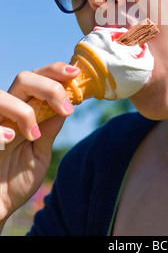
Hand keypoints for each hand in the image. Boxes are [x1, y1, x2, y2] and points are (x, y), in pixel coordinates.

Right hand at [0, 62, 78, 225]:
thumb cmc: (16, 181)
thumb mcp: (39, 154)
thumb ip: (49, 129)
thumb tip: (68, 103)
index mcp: (24, 110)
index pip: (39, 78)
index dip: (56, 71)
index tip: (75, 73)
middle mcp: (7, 111)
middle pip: (24, 78)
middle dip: (49, 86)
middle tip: (66, 108)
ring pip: (3, 95)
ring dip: (24, 110)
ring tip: (34, 135)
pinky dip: (0, 128)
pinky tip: (10, 140)